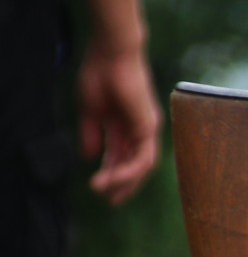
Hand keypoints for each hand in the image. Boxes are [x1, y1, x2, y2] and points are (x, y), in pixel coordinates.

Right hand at [76, 41, 159, 205]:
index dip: (113, 174)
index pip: (123, 157)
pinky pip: (144, 157)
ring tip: (104, 191)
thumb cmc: (100, 76)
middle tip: (110, 201)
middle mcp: (141, 129)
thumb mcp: (91, 111)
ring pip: (142, 166)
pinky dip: (130, 171)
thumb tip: (89, 156)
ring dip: (124, 181)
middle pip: (137, 165)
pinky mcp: (149, 126)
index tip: (101, 189)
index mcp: (126, 125)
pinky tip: (114, 179)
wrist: (111, 55)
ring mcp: (148, 128)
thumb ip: (92, 134)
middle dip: (124, 185)